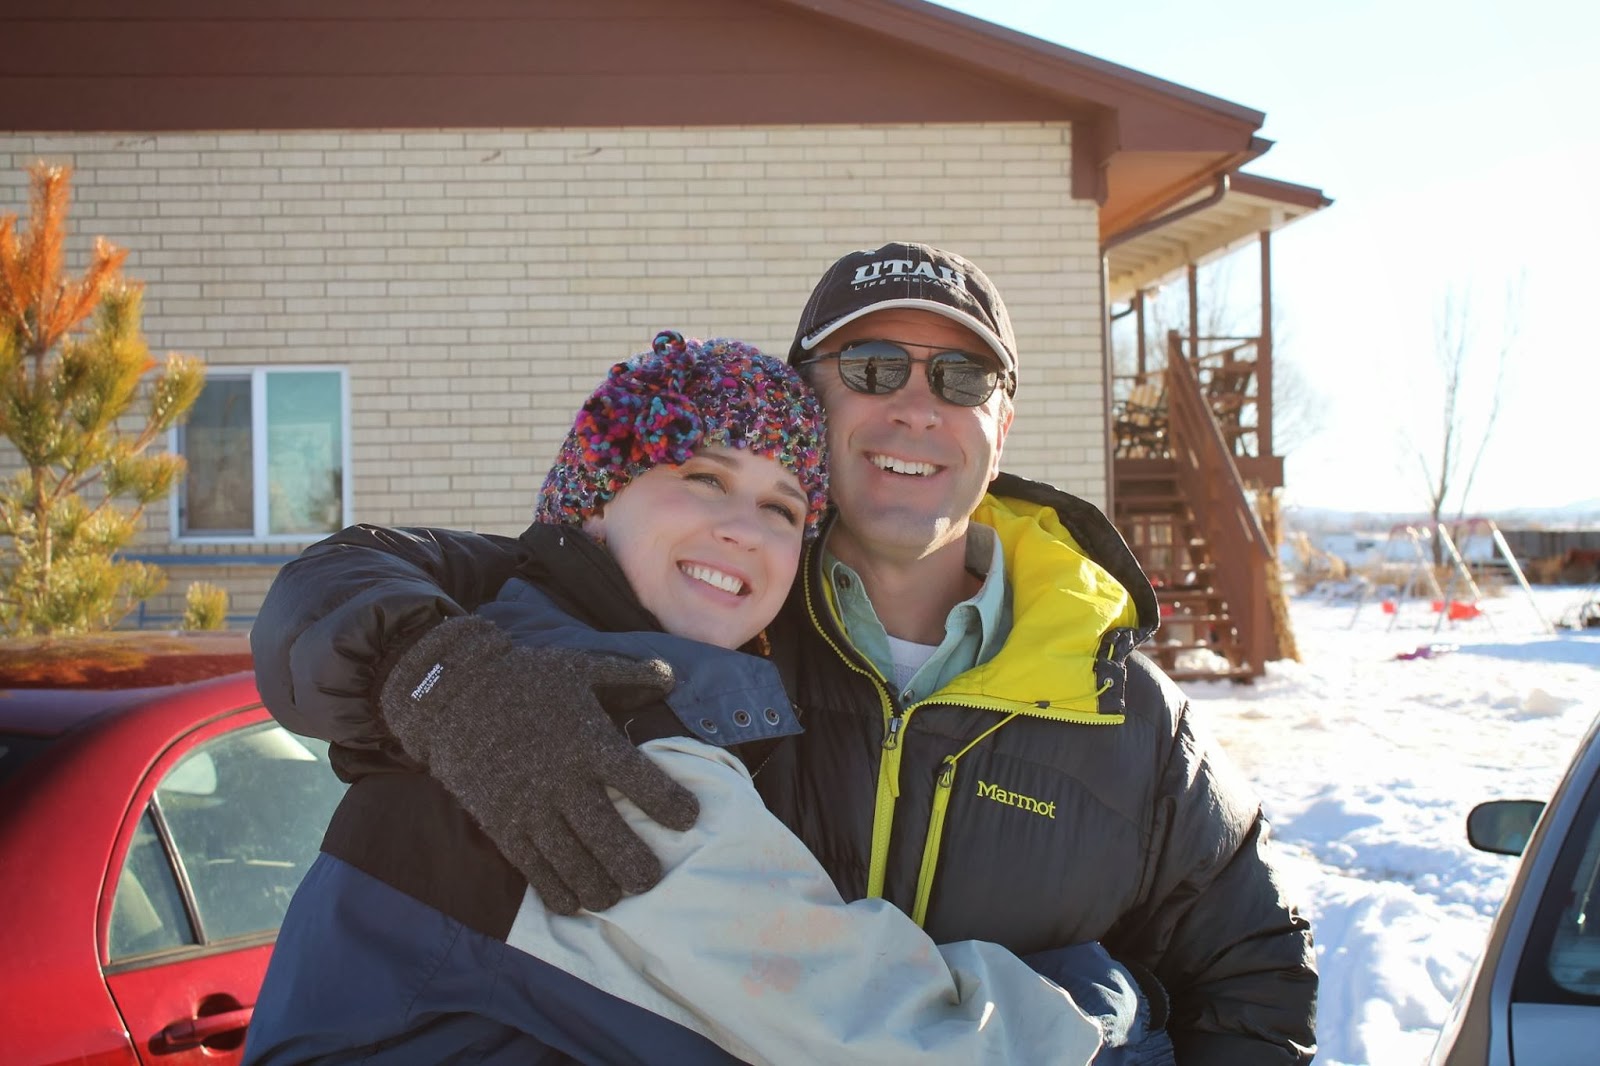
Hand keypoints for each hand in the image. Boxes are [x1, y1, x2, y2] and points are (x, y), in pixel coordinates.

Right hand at [378, 615, 697, 913]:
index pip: (642, 782)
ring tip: (617, 896)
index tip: (689, 818)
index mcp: (591, 742)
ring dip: (601, 888)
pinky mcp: (502, 824)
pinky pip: (534, 869)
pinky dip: (556, 892)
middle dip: (637, 867)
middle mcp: (564, 780)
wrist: (454, 693)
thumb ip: (629, 675)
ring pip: (574, 863)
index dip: (670, 805)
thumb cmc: (527, 679)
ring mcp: (531, 807)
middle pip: (610, 838)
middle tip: (652, 880)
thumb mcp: (582, 668)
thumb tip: (670, 676)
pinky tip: (574, 903)